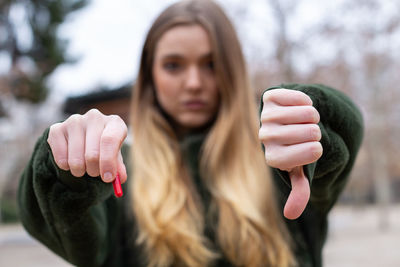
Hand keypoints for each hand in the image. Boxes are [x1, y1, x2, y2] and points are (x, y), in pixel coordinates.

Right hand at [47, 109, 127, 183]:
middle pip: (92, 153)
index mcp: (114, 122)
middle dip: (94, 171)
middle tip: (95, 173)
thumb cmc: (104, 148)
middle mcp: (95, 117)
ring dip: (80, 170)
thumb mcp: (115, 156)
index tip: (108, 178)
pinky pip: (60, 157)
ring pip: (76, 159)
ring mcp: (74, 121)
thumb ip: (118, 167)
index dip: (108, 162)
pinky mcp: (57, 128)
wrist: (84, 138)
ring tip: (84, 168)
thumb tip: (120, 178)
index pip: (110, 140)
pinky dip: (66, 166)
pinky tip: (70, 161)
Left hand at [259, 89, 322, 219]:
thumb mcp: (299, 169)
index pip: (311, 152)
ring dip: (313, 116)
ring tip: (305, 120)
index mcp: (273, 158)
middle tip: (307, 133)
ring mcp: (265, 117)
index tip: (312, 148)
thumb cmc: (294, 148)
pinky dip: (306, 101)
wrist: (283, 123)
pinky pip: (300, 97)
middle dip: (316, 132)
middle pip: (312, 132)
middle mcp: (265, 138)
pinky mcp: (268, 98)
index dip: (318, 148)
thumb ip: (299, 190)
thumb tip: (291, 215)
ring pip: (308, 113)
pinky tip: (298, 107)